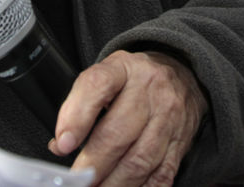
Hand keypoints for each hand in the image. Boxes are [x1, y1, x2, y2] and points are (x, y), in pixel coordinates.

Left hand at [49, 50, 207, 185]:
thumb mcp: (107, 74)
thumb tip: (60, 145)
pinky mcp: (181, 143)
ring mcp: (168, 117)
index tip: (63, 144)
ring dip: (114, 182)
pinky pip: (162, 173)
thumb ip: (81, 104)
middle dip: (94, 164)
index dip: (78, 116)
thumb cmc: (136, 79)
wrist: (183, 74)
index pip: (98, 85)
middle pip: (118, 132)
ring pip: (140, 159)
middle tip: (77, 179)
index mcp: (123, 69)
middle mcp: (149, 90)